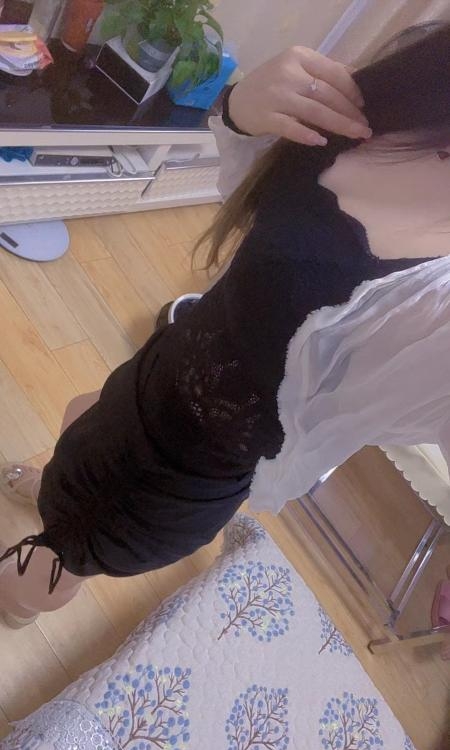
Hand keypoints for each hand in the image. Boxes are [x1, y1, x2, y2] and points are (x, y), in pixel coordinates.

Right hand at [228, 47, 370, 145]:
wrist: (236, 102)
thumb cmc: (272, 85)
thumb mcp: (296, 69)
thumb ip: (323, 72)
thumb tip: (357, 78)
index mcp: (299, 57)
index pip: (333, 73)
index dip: (352, 90)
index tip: (364, 106)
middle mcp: (288, 73)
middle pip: (327, 94)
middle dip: (350, 112)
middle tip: (365, 127)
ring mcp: (277, 96)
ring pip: (315, 111)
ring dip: (338, 124)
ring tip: (356, 134)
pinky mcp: (267, 117)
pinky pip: (291, 128)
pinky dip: (307, 134)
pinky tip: (321, 141)